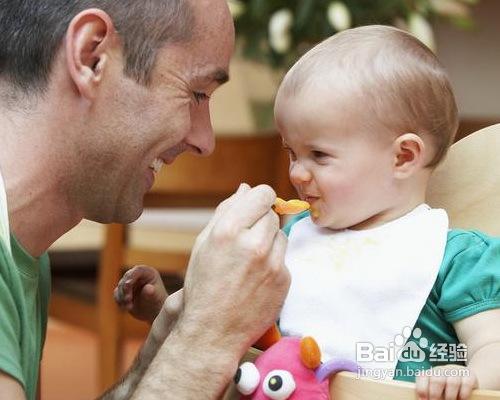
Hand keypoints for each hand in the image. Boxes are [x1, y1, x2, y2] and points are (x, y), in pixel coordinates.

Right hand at [114, 265, 167, 323]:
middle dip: (125, 289)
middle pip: (126, 278)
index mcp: (148, 272)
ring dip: (122, 297)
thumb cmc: (158, 303)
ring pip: (120, 286)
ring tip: (129, 307)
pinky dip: (120, 301)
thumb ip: (151, 292)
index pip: (138, 270)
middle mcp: (138, 275)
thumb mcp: (156, 298)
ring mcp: (130, 283)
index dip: (131, 276)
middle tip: (128, 300)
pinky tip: (126, 308)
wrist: (154, 313)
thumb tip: (148, 288)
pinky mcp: (124, 291)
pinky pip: (117, 294)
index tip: (128, 284)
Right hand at [180, 183, 289, 356]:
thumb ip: (226, 211)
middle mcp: (253, 243)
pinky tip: (257, 278)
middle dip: (261, 222)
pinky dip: (274, 263)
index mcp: (229, 229)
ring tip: (250, 261)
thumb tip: (245, 188)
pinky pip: (284, 258)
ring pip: (281, 234)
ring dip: (269, 241)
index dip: (259, 199)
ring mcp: (272, 262)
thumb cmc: (204, 285)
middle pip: (273, 213)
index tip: (254, 208)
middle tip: (246, 241)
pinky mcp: (284, 279)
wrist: (213, 330)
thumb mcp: (204, 243)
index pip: (263, 193)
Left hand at [416, 365, 477, 399]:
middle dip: (435, 394)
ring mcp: (456, 371)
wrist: (467, 378)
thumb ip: (430, 394)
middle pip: (436, 380)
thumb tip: (425, 399)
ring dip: (450, 396)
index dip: (422, 389)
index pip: (422, 377)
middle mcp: (442, 370)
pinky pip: (466, 383)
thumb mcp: (437, 390)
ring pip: (452, 382)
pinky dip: (464, 394)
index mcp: (431, 373)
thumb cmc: (447, 388)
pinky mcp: (469, 375)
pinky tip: (462, 399)